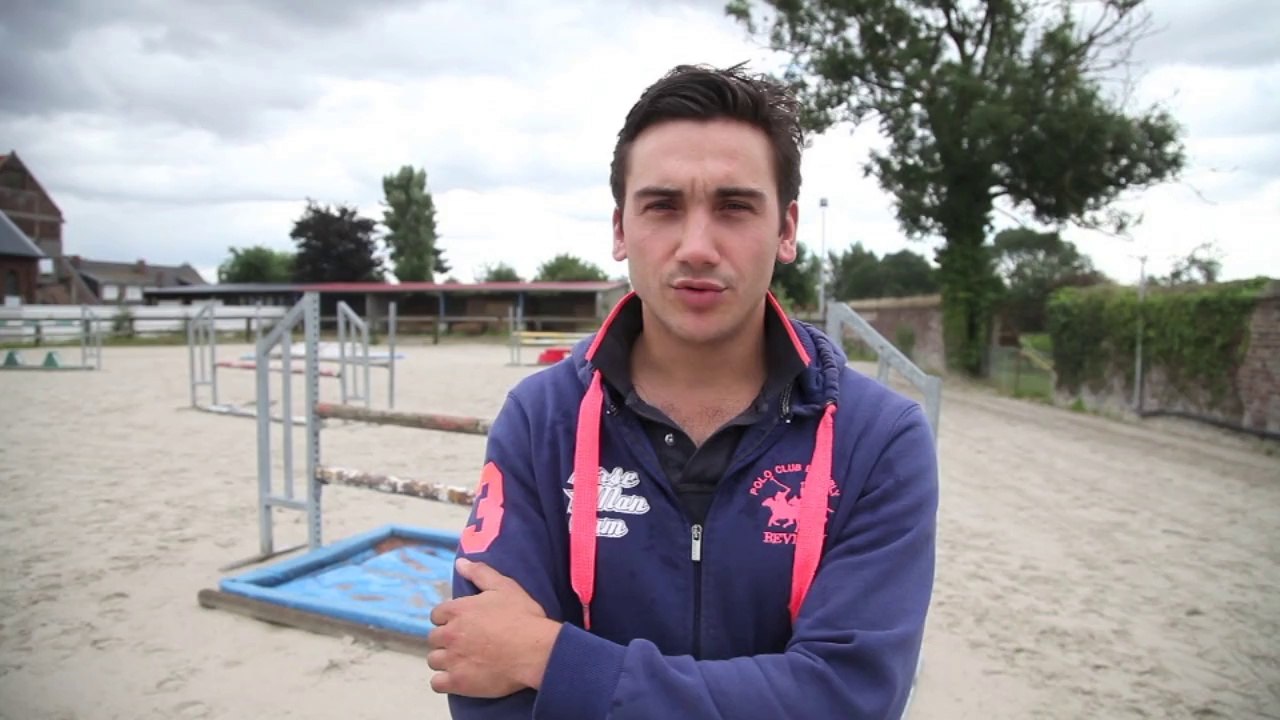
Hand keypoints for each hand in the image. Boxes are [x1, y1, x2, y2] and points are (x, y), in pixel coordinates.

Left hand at [427, 557, 561, 697]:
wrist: (536, 651)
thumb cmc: (523, 617)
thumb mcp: (504, 587)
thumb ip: (480, 573)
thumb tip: (460, 563)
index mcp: (458, 610)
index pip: (437, 615)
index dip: (448, 619)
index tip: (462, 624)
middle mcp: (450, 634)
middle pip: (434, 638)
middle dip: (447, 639)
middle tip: (465, 643)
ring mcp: (452, 659)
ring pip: (434, 660)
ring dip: (445, 660)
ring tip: (463, 661)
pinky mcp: (458, 682)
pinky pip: (437, 683)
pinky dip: (444, 681)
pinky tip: (459, 678)